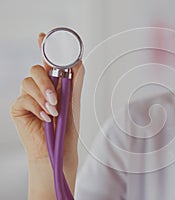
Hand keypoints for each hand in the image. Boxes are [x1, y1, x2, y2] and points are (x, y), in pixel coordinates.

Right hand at [10, 33, 84, 197]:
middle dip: (46, 81)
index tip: (42, 36)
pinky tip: (45, 118)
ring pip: (27, 82)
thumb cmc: (67, 126)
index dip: (43, 47)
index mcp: (53, 83)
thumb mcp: (73, 99)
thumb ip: (74, 79)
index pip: (46, 62)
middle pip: (35, 69)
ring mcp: (28, 97)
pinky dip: (37, 108)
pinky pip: (23, 98)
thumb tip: (78, 60)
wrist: (58, 147)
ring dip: (43, 97)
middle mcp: (39, 87)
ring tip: (53, 111)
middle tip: (56, 97)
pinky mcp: (19, 108)